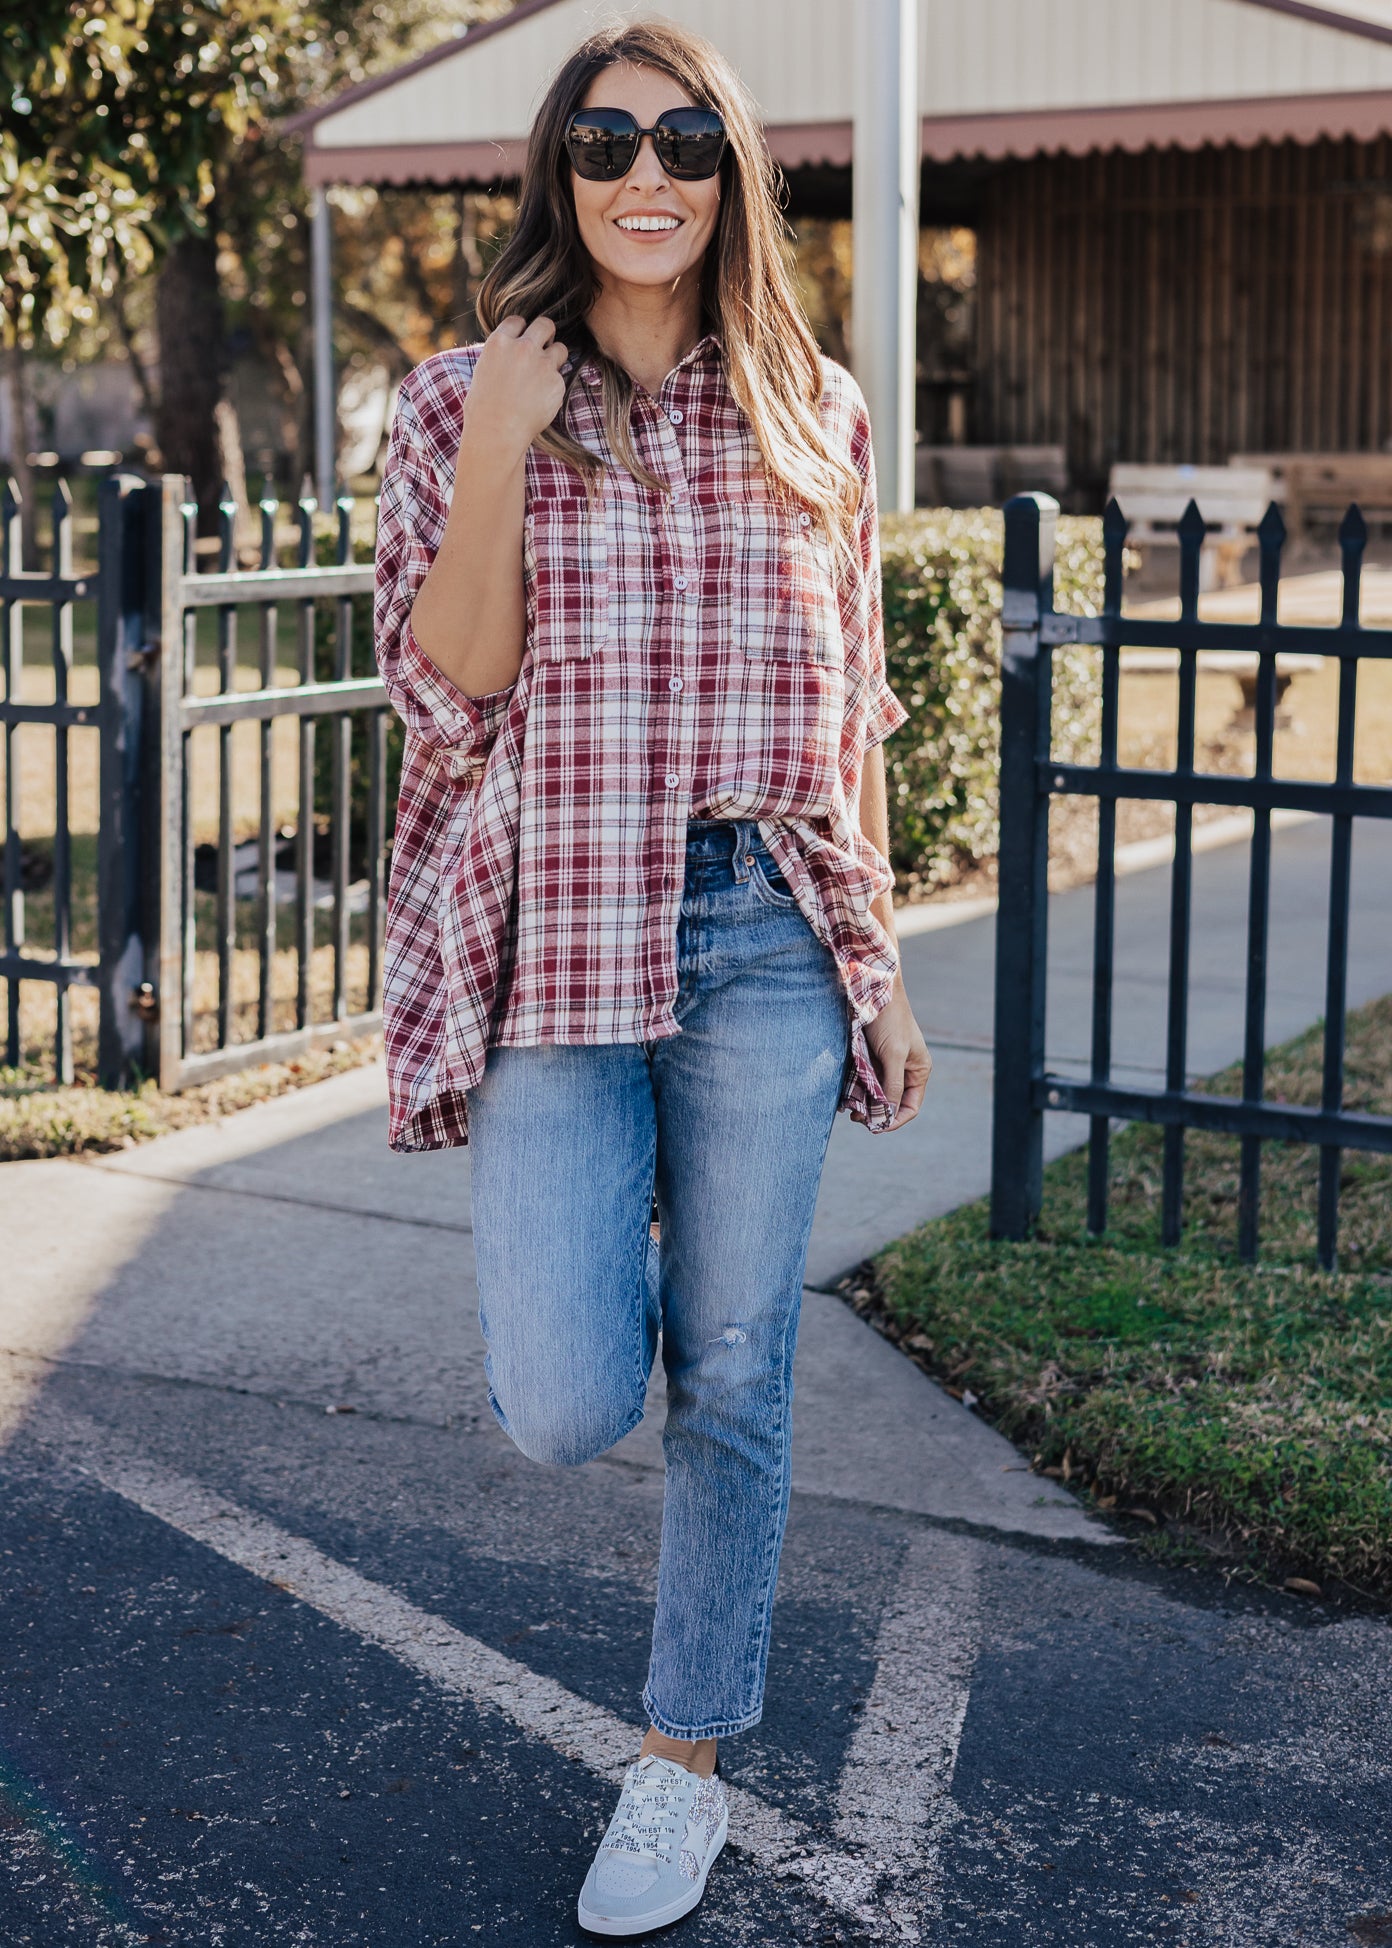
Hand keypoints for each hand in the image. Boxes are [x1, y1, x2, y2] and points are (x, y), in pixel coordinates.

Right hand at [458, 313, 569, 462]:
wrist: (496, 432)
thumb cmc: (483, 409)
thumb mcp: (483, 372)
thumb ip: (501, 355)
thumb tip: (511, 350)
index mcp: (499, 342)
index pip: (518, 321)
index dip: (522, 331)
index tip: (522, 341)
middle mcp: (523, 348)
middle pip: (545, 324)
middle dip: (546, 333)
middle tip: (544, 347)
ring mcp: (542, 364)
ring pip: (560, 349)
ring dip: (556, 358)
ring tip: (544, 376)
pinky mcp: (557, 382)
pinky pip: (561, 379)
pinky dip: (554, 388)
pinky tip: (540, 401)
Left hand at [855, 978, 931, 1131]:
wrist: (872, 989)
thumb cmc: (889, 1019)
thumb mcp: (893, 1054)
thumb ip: (892, 1084)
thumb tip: (887, 1112)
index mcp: (918, 1071)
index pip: (909, 1107)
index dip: (893, 1120)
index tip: (874, 1127)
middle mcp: (905, 1070)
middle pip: (891, 1103)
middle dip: (876, 1113)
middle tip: (856, 1117)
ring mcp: (886, 1064)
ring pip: (876, 1093)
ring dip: (864, 1103)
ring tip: (849, 1108)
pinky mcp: (870, 1057)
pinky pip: (864, 1081)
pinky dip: (856, 1090)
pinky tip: (846, 1094)